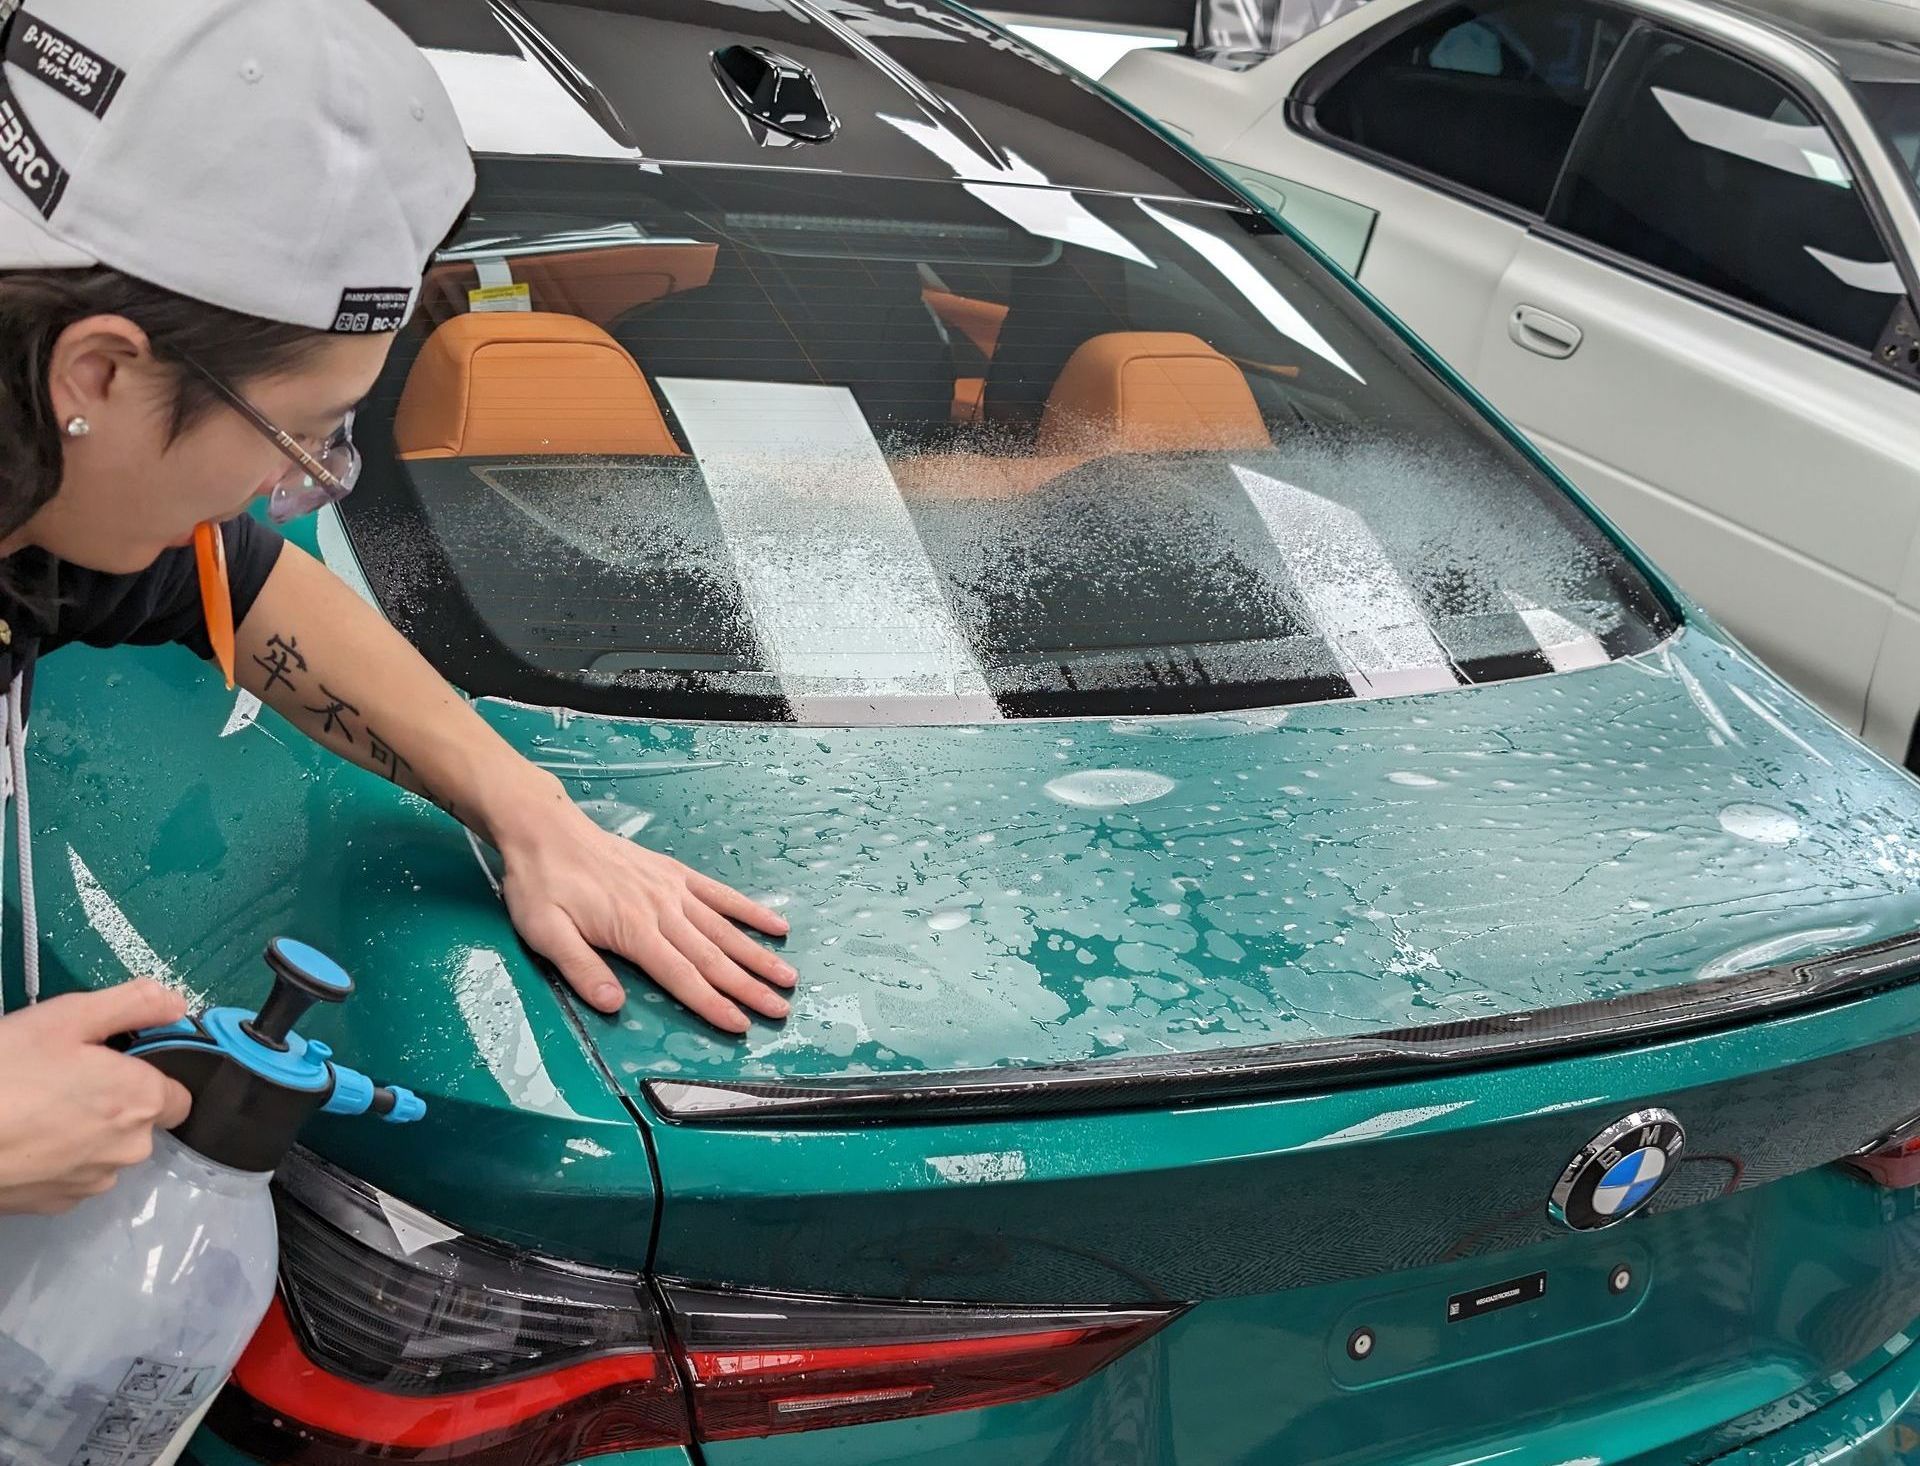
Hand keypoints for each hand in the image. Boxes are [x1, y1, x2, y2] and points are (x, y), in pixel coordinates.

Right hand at [0, 980, 194, 1214]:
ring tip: (33, 1107)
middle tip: (60, 1078)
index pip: (176, 1095)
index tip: (112, 1061)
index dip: (147, 1076)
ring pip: (103, 1151)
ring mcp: (90, 1184)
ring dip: (82, 1132)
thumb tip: (176, 1005)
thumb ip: (133, 1005)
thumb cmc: (5, 1071)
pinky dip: (53, 1158)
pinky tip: (20, 1139)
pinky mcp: (53, 1206)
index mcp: (142, 1102)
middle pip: (139, 1123)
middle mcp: (129, 1150)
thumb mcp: (67, 1017)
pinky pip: (70, 1175)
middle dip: (111, 1101)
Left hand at [498, 801, 795, 1033]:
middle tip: (780, 1010)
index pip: (681, 976)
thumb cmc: (541, 885)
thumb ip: (581, 969)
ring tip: (788, 977)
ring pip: (724, 929)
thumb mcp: (545, 932)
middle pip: (713, 956)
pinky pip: (720, 894)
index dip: (712, 1004)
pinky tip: (776, 924)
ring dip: (758, 955)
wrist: (546, 830)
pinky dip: (749, 911)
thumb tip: (614, 1006)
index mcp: (634, 930)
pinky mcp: (675, 873)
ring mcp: (674, 890)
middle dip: (749, 987)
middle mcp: (663, 910)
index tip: (742, 1026)